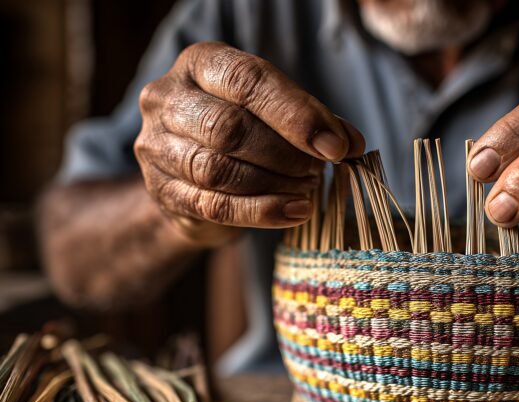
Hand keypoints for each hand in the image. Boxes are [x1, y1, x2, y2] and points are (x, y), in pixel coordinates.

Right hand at [135, 41, 364, 243]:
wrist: (193, 174)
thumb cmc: (243, 131)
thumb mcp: (275, 113)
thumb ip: (314, 122)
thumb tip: (352, 145)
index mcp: (201, 64)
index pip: (247, 81)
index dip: (296, 114)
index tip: (336, 145)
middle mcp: (168, 98)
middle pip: (228, 127)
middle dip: (285, 153)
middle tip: (319, 170)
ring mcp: (157, 146)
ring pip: (219, 170)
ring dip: (275, 184)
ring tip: (308, 190)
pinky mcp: (163, 191)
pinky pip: (214, 206)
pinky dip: (262, 212)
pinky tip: (294, 212)